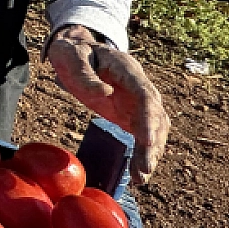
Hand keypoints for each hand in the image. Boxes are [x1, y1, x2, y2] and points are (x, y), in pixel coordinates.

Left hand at [47, 26, 170, 184]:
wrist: (76, 50)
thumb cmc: (74, 53)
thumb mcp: (72, 58)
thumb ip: (86, 75)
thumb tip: (105, 94)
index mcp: (128, 70)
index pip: (146, 96)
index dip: (149, 120)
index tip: (146, 142)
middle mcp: (139, 86)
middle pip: (155, 116)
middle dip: (152, 144)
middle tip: (144, 169)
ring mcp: (137, 101)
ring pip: (155, 128)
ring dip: (151, 153)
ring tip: (140, 177)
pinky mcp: (130, 113)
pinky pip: (143, 135)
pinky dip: (143, 153)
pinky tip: (137, 172)